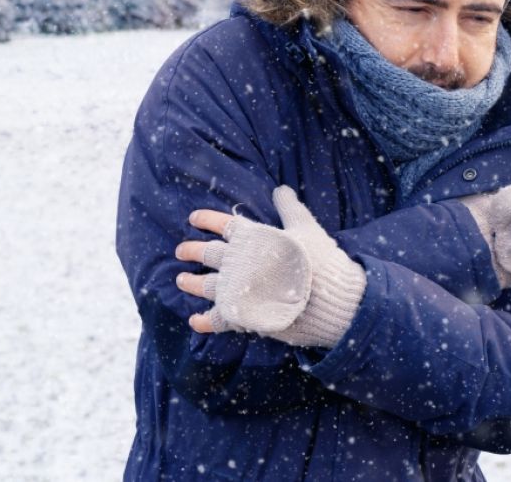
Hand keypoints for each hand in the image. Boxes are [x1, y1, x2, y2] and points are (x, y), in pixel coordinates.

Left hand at [174, 186, 366, 346]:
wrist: (328, 298)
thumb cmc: (320, 260)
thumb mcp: (307, 228)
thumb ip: (291, 209)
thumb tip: (281, 189)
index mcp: (253, 239)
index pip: (225, 224)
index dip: (208, 219)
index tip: (194, 218)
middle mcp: (239, 263)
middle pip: (209, 253)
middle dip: (192, 250)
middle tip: (181, 250)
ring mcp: (238, 290)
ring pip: (205, 285)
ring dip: (191, 282)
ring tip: (181, 280)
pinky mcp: (243, 315)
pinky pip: (218, 319)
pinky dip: (205, 321)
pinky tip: (195, 320)